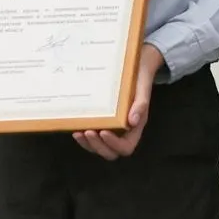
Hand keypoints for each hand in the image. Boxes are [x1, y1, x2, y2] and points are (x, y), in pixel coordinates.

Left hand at [75, 44, 163, 159]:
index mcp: (136, 126)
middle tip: (88, 133)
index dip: (114, 144)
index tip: (104, 131)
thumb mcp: (142, 88)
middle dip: (98, 146)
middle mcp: (124, 131)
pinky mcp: (104, 122)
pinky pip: (94, 137)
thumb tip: (133, 122)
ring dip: (89, 145)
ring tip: (79, 132)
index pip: (126, 147)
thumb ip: (140, 105)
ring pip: (100, 147)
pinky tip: (76, 128)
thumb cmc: (140, 77)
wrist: (137, 65)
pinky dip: (85, 137)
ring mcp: (113, 128)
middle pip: (111, 152)